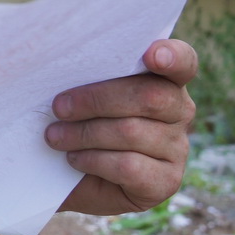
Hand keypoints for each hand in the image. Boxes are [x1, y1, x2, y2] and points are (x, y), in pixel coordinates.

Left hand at [49, 39, 197, 215]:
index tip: (151, 54)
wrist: (68, 177)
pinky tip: (75, 158)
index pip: (182, 61)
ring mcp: (177, 148)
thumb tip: (51, 51)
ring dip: (84, 133)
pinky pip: (129, 166)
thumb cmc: (73, 120)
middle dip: (96, 100)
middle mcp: (179, 112)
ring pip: (132, 132)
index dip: (172, 55)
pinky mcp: (166, 182)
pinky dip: (94, 160)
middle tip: (58, 107)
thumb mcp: (76, 91)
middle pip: (149, 97)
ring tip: (55, 136)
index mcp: (162, 79)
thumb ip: (83, 70)